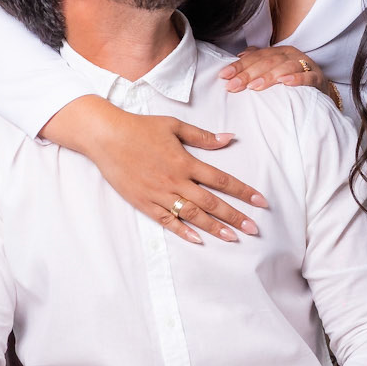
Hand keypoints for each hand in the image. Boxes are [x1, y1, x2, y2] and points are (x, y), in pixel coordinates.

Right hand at [43, 97, 266, 244]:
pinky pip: (167, 220)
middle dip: (235, 216)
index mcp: (185, 162)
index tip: (261, 201)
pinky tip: (198, 239)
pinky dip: (182, 230)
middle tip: (253, 229)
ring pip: (192, 214)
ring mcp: (159, 194)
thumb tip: (229, 139)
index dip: (243, 191)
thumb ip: (202, 136)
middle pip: (211, 202)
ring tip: (232, 238)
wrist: (105, 136)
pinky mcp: (144, 202)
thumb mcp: (174, 126)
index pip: (221, 180)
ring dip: (214, 227)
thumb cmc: (139, 128)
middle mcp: (175, 181)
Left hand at [220, 47, 339, 106]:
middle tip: (233, 86)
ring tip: (255, 86)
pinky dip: (296, 79)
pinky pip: (307, 77)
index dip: (239, 66)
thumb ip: (259, 60)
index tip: (224, 76)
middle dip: (248, 74)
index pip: (255, 57)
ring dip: (269, 76)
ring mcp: (305, 65)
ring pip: (285, 67)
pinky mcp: (317, 77)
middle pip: (267, 62)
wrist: (322, 88)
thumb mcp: (276, 68)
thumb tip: (239, 56)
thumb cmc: (295, 78)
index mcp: (279, 52)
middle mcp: (291, 55)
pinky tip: (286, 83)